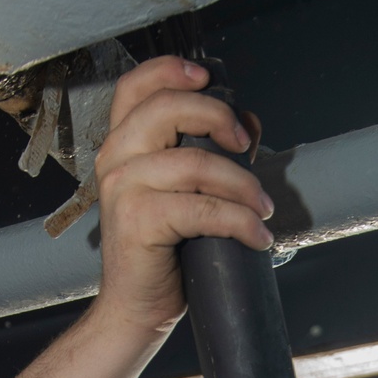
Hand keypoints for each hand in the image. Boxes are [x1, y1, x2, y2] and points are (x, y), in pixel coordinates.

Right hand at [89, 57, 273, 338]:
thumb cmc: (161, 252)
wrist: (135, 307)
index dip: (172, 71)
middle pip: (168, 109)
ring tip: (262, 209)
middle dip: (218, 118)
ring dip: (242, 185)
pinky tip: (257, 236)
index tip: (207, 78)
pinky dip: (239, 222)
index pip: (137, 86)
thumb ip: (205, 153)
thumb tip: (248, 124)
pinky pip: (202, 209)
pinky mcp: (138, 221)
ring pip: (196, 164)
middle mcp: (115, 158)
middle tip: (246, 146)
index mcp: (121, 144)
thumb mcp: (182, 193)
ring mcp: (123, 189)